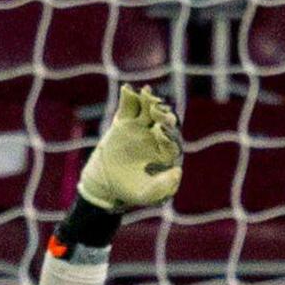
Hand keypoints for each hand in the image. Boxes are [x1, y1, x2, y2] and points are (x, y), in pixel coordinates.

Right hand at [78, 85, 183, 211]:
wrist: (106, 185)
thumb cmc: (130, 192)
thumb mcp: (146, 195)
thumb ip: (163, 187)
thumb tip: (178, 172)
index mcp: (166, 152)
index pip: (172, 140)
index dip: (168, 135)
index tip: (161, 131)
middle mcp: (156, 137)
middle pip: (164, 120)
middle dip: (162, 114)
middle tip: (158, 110)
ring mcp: (140, 127)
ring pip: (147, 110)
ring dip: (148, 100)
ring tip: (146, 93)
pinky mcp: (123, 122)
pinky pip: (128, 107)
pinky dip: (128, 97)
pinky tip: (127, 89)